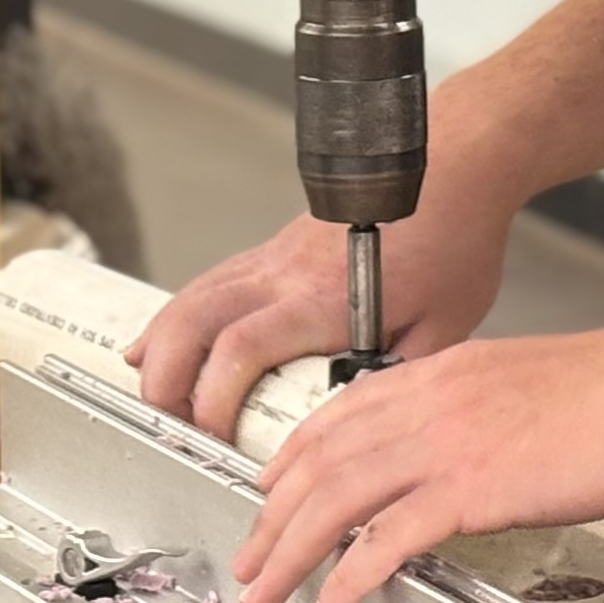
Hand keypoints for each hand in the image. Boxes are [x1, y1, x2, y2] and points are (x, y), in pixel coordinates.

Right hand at [126, 176, 517, 441]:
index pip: (241, 350)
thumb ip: (398, 381)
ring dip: (161, 343)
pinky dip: (179, 313)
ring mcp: (274, 257)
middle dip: (164, 375)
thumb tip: (371, 426)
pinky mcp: (275, 248)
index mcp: (323, 300)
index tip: (214, 436)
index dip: (213, 397)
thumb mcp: (445, 328)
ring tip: (149, 388)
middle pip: (192, 320)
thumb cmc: (454, 235)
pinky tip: (166, 336)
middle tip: (164, 420)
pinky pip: (210, 281)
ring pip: (192, 295)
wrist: (452, 166)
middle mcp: (285, 274)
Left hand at [227, 325, 603, 602]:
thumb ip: (475, 407)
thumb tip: (464, 442)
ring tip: (267, 593)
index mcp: (438, 376)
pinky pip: (384, 542)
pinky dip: (345, 582)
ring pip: (335, 502)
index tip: (271, 490)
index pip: (339, 415)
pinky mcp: (467, 490)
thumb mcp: (519, 381)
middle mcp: (425, 404)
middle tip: (250, 559)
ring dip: (289, 554)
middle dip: (272, 517)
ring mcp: (442, 446)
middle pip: (320, 462)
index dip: (293, 457)